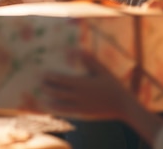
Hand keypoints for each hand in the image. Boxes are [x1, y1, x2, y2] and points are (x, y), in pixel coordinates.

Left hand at [42, 52, 162, 143]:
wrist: (123, 106)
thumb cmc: (113, 86)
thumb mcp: (103, 71)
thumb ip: (90, 60)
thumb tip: (79, 49)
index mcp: (83, 84)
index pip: (62, 80)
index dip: (51, 77)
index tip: (43, 73)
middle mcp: (79, 96)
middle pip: (58, 92)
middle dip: (47, 87)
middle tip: (39, 83)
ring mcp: (81, 106)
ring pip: (60, 103)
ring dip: (50, 99)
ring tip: (42, 96)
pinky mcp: (84, 113)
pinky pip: (68, 112)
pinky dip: (58, 109)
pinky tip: (52, 107)